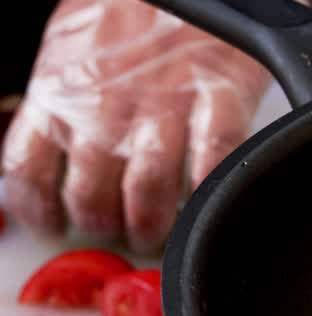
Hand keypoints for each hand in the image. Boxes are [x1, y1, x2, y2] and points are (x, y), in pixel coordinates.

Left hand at [1, 0, 271, 253]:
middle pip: (90, 191)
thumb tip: (48, 153)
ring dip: (151, 224)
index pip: (29, 167)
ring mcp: (165, 100)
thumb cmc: (133, 5)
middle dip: (103, 225)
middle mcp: (106, 98)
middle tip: (117, 233)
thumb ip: (62, 96)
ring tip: (157, 232)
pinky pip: (212, 161)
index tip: (53, 226)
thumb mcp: (74, 41)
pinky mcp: (220, 95)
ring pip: (148, 190)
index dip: (38, 210)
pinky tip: (205, 200)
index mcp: (59, 83)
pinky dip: (209, 190)